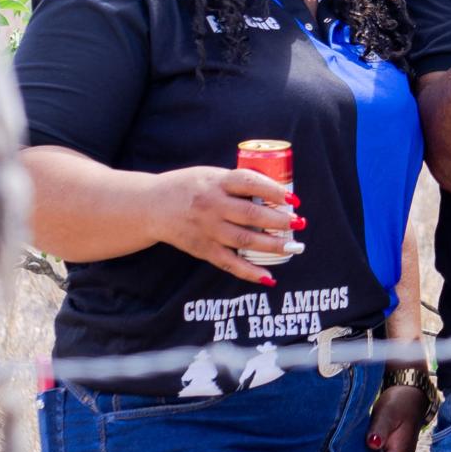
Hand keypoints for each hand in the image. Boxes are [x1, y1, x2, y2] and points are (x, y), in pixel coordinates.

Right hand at [148, 166, 300, 284]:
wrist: (151, 206)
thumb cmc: (189, 187)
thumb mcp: (211, 175)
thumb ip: (237, 183)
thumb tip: (276, 192)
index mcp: (216, 182)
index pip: (249, 183)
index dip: (273, 190)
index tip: (292, 198)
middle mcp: (212, 205)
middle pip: (251, 214)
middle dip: (279, 221)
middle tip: (299, 223)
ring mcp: (207, 229)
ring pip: (244, 240)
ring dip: (272, 245)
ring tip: (293, 246)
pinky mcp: (202, 249)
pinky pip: (229, 263)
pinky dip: (249, 271)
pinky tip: (268, 276)